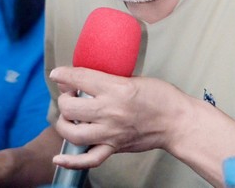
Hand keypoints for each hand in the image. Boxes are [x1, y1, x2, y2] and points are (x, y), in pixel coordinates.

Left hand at [49, 67, 190, 169]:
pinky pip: (88, 159)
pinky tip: (58, 158)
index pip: (80, 78)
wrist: (178, 122)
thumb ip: (110, 80)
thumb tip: (86, 79)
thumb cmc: (162, 97)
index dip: (63, 74)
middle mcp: (110, 111)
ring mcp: (111, 133)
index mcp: (116, 88)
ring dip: (63, 124)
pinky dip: (71, 161)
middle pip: (70, 107)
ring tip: (67, 117)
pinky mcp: (114, 148)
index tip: (57, 73)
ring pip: (73, 133)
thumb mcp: (134, 79)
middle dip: (64, 98)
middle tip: (69, 94)